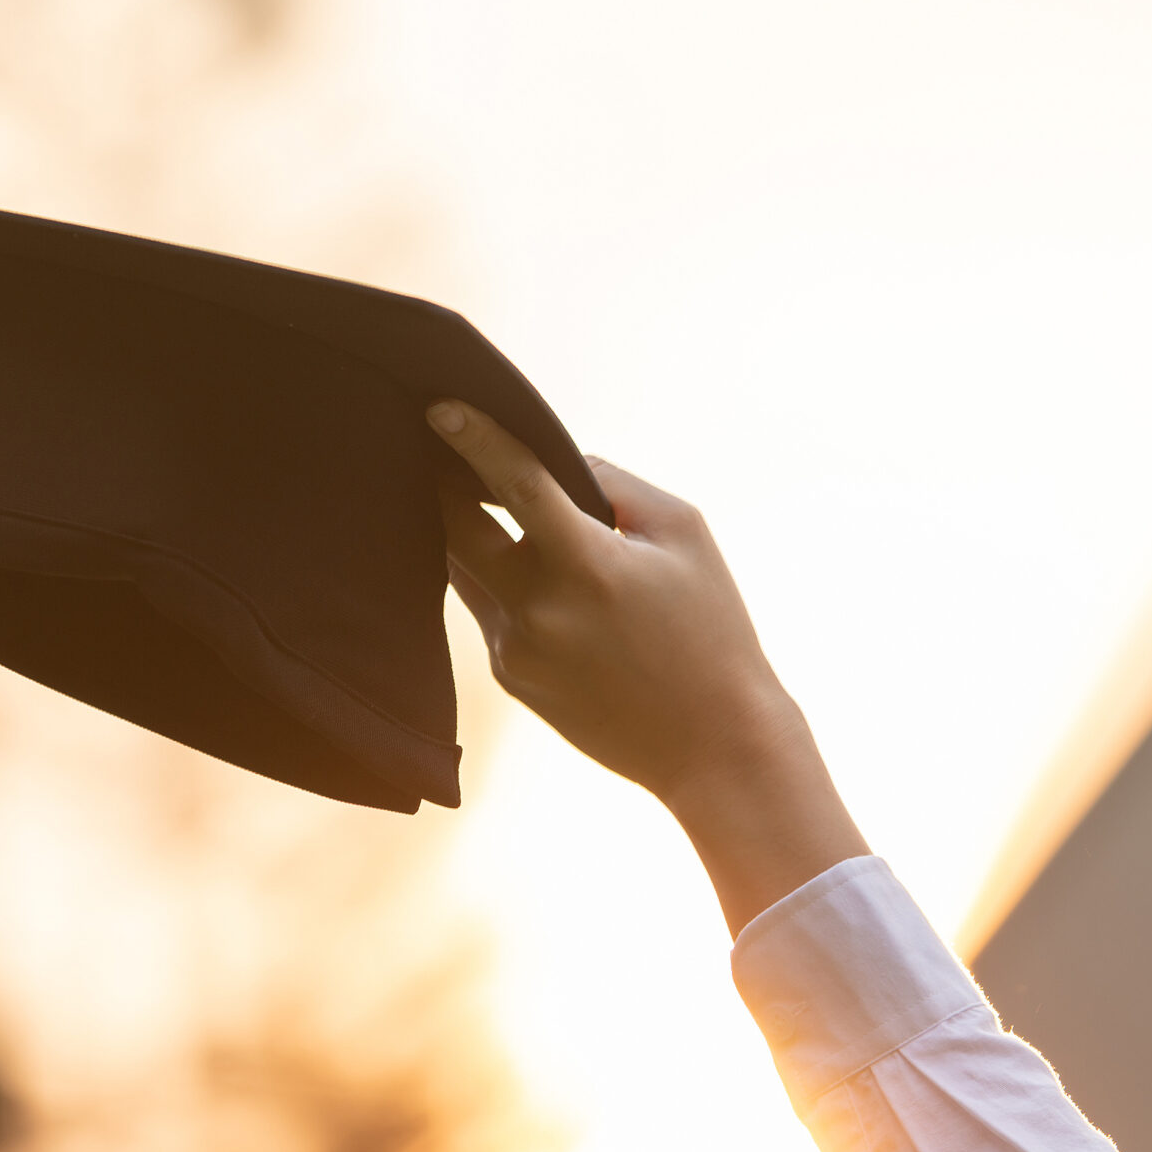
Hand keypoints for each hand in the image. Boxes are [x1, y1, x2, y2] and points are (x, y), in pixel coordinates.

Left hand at [428, 400, 867, 934]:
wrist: (713, 744)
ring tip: (478, 498)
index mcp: (586, 566)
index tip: (438, 407)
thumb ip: (615, 486)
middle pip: (455, 529)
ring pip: (465, 569)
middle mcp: (538, 609)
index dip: (475, 440)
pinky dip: (497, 580)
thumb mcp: (685, 535)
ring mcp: (514, 649)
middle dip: (443, 485)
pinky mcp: (509, 675)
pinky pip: (487, 609)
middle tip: (440, 448)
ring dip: (469, 533)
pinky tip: (525, 570)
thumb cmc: (712, 627)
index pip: (514, 486)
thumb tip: (556, 462)